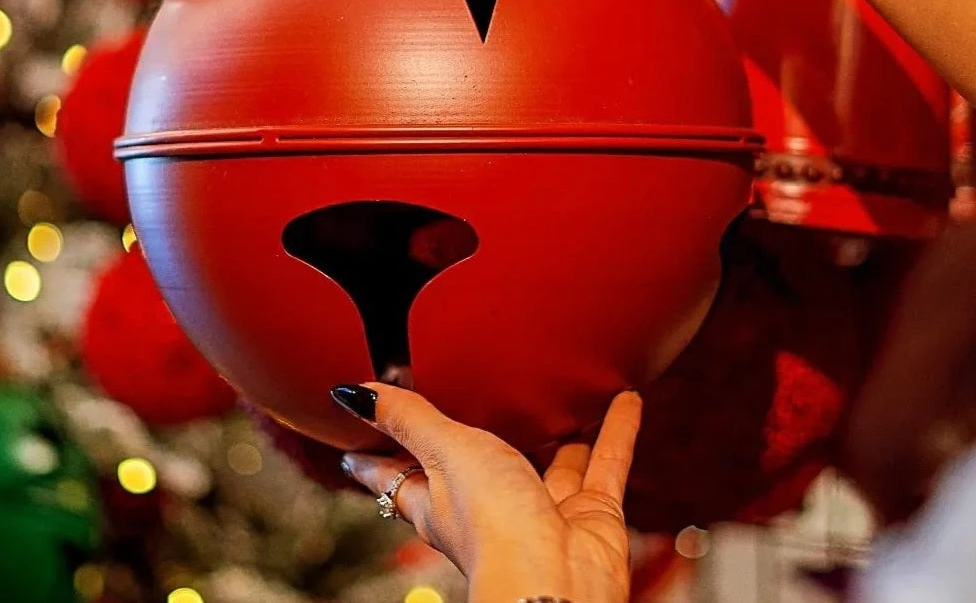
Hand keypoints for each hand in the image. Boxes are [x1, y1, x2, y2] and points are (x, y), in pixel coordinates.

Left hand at [333, 384, 641, 602]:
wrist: (555, 584)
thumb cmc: (492, 528)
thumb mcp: (445, 453)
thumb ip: (409, 418)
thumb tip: (351, 393)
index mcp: (439, 496)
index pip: (397, 471)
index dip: (378, 452)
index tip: (357, 433)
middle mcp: (490, 503)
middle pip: (481, 462)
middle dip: (482, 433)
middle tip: (479, 395)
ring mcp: (541, 510)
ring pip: (551, 460)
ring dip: (561, 432)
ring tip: (565, 398)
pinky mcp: (588, 515)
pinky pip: (606, 463)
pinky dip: (617, 431)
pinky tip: (625, 399)